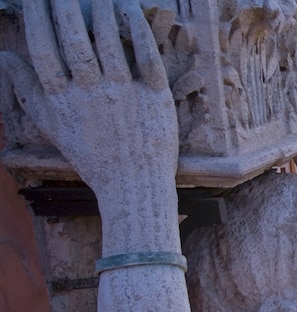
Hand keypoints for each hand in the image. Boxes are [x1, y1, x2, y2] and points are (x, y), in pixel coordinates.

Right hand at [0, 0, 177, 203]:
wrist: (134, 184)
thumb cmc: (91, 154)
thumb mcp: (52, 126)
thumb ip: (27, 90)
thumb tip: (4, 56)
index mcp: (62, 101)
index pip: (43, 51)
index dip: (37, 19)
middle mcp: (92, 94)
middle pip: (73, 42)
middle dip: (64, 8)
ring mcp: (125, 94)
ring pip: (108, 43)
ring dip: (101, 12)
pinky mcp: (156, 97)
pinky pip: (145, 57)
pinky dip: (137, 32)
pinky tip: (129, 10)